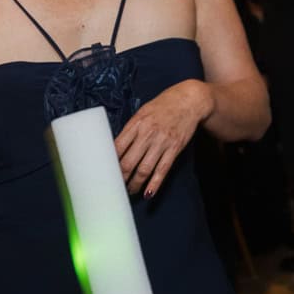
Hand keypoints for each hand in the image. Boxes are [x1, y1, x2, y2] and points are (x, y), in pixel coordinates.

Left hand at [115, 80, 211, 197]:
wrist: (189, 100)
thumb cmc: (163, 106)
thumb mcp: (143, 113)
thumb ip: (131, 130)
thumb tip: (116, 150)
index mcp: (136, 124)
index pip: (117, 148)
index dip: (108, 163)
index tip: (104, 173)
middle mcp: (148, 134)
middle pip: (128, 162)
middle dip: (119, 178)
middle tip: (115, 186)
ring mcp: (162, 142)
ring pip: (144, 169)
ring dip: (135, 184)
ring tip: (130, 191)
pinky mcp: (175, 148)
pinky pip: (162, 170)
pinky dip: (154, 184)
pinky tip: (148, 193)